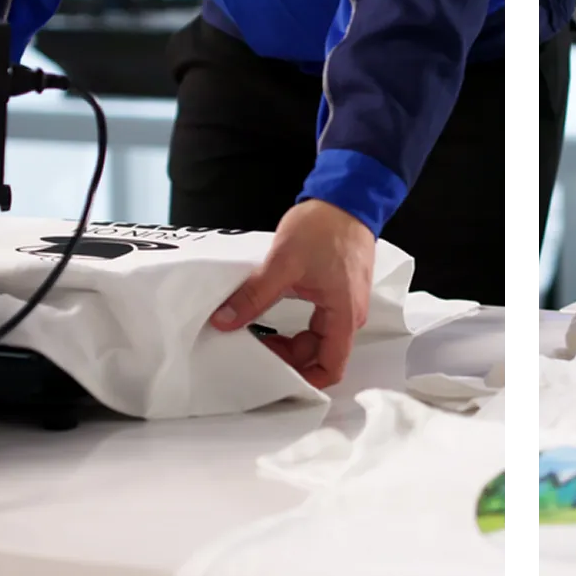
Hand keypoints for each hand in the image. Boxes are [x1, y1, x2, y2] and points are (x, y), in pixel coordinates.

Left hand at [209, 199, 374, 387]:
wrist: (346, 197)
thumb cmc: (326, 227)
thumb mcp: (282, 264)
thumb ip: (254, 296)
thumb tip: (226, 321)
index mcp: (344, 315)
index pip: (330, 367)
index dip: (303, 379)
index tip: (273, 375)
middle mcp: (349, 314)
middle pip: (319, 354)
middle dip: (288, 357)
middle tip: (254, 347)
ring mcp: (345, 301)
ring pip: (316, 337)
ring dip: (290, 339)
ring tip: (258, 331)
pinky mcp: (337, 290)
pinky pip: (317, 319)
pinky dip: (295, 324)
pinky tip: (272, 312)